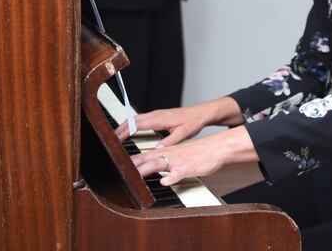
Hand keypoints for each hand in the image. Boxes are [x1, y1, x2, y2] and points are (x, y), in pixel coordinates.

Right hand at [116, 97, 241, 147]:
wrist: (200, 113)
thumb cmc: (193, 122)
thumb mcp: (183, 134)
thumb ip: (170, 141)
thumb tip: (158, 149)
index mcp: (160, 118)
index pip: (137, 124)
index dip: (125, 131)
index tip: (116, 139)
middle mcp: (156, 114)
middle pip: (132, 120)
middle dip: (120, 129)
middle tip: (110, 140)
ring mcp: (156, 114)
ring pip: (135, 119)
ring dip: (125, 126)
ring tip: (116, 137)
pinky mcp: (158, 116)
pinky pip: (140, 119)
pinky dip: (132, 125)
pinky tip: (129, 132)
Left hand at [130, 125, 257, 185]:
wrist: (215, 148)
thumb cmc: (197, 154)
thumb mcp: (177, 156)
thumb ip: (163, 162)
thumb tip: (149, 168)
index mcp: (164, 152)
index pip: (142, 156)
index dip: (128, 161)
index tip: (115, 166)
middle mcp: (168, 155)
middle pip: (145, 159)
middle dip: (131, 165)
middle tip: (118, 171)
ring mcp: (178, 161)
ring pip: (159, 164)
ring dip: (146, 170)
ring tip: (135, 177)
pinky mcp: (188, 168)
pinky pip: (179, 173)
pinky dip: (171, 177)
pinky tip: (165, 182)